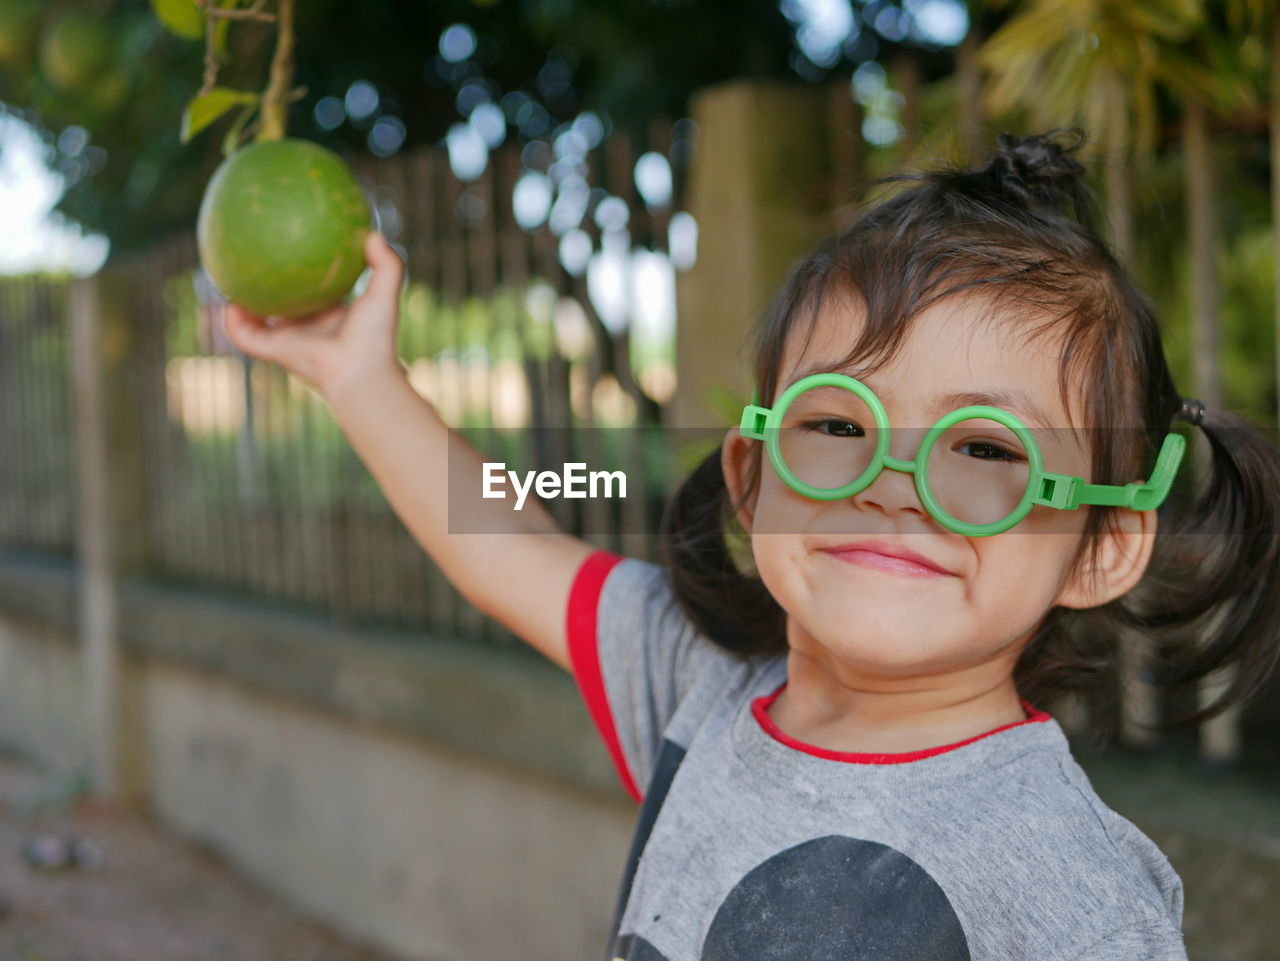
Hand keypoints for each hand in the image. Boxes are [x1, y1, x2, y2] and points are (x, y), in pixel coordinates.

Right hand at [220, 229, 404, 396]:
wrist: (360, 369)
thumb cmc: (375, 335)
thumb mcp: (385, 292)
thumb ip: (386, 262)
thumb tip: (373, 233)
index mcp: (329, 316)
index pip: (311, 293)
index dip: (300, 276)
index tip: (290, 254)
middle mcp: (306, 328)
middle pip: (279, 305)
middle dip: (264, 288)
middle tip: (251, 262)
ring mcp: (288, 340)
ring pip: (255, 322)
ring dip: (239, 305)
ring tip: (225, 280)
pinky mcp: (274, 350)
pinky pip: (245, 335)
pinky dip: (232, 322)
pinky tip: (226, 302)